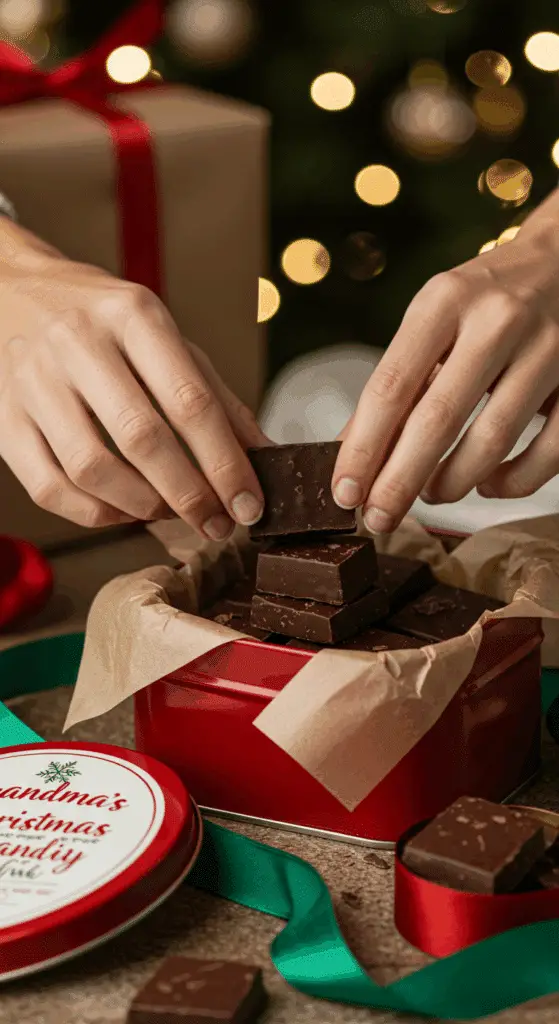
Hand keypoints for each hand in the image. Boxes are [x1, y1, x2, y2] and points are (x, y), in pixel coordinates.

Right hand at [0, 222, 267, 538]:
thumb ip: (214, 395)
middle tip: (216, 523)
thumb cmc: (100, 320)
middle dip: (189, 495)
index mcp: (133, 315)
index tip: (248, 505)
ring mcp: (34, 381)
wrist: (9, 290)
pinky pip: (49, 487)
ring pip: (92, 468)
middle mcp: (79, 342)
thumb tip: (265, 456)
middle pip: (142, 437)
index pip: (189, 400)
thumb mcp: (163, 336)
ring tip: (168, 512)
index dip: (225, 463)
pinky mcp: (3, 417)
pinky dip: (93, 514)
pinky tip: (122, 511)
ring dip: (142, 506)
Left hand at [333, 199, 558, 533]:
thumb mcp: (432, 320)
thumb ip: (396, 381)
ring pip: (492, 441)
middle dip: (400, 481)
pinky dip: (511, 482)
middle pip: (437, 420)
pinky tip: (486, 485)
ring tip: (430, 495)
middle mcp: (497, 320)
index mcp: (445, 301)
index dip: (363, 448)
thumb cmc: (483, 300)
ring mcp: (547, 348)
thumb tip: (349, 451)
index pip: (391, 386)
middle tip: (378, 518)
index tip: (344, 492)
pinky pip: (547, 451)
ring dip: (452, 483)